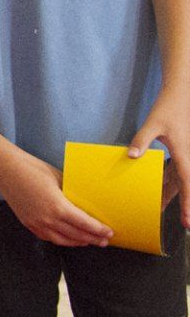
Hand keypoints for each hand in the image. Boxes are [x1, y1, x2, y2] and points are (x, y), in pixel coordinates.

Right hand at [0, 150, 113, 245]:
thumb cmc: (33, 169)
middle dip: (92, 239)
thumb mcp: (59, 178)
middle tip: (104, 241)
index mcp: (58, 207)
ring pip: (62, 240)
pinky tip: (67, 238)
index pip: (85, 224)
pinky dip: (60, 240)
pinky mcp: (27, 223)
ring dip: (78, 242)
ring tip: (88, 242)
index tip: (109, 233)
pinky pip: (47, 237)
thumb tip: (84, 200)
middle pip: (76, 235)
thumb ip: (71, 192)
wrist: (6, 169)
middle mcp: (48, 219)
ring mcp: (36, 223)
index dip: (99, 230)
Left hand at [128, 89, 189, 227]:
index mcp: (183, 154)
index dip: (187, 205)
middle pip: (182, 185)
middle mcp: (187, 157)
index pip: (186, 185)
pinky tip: (158, 183)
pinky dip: (167, 177)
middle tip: (170, 218)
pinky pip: (174, 168)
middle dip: (177, 202)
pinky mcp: (179, 148)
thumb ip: (141, 140)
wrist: (181, 94)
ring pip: (178, 178)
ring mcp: (184, 153)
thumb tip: (131, 156)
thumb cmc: (168, 108)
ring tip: (159, 204)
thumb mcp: (153, 124)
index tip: (187, 222)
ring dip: (170, 191)